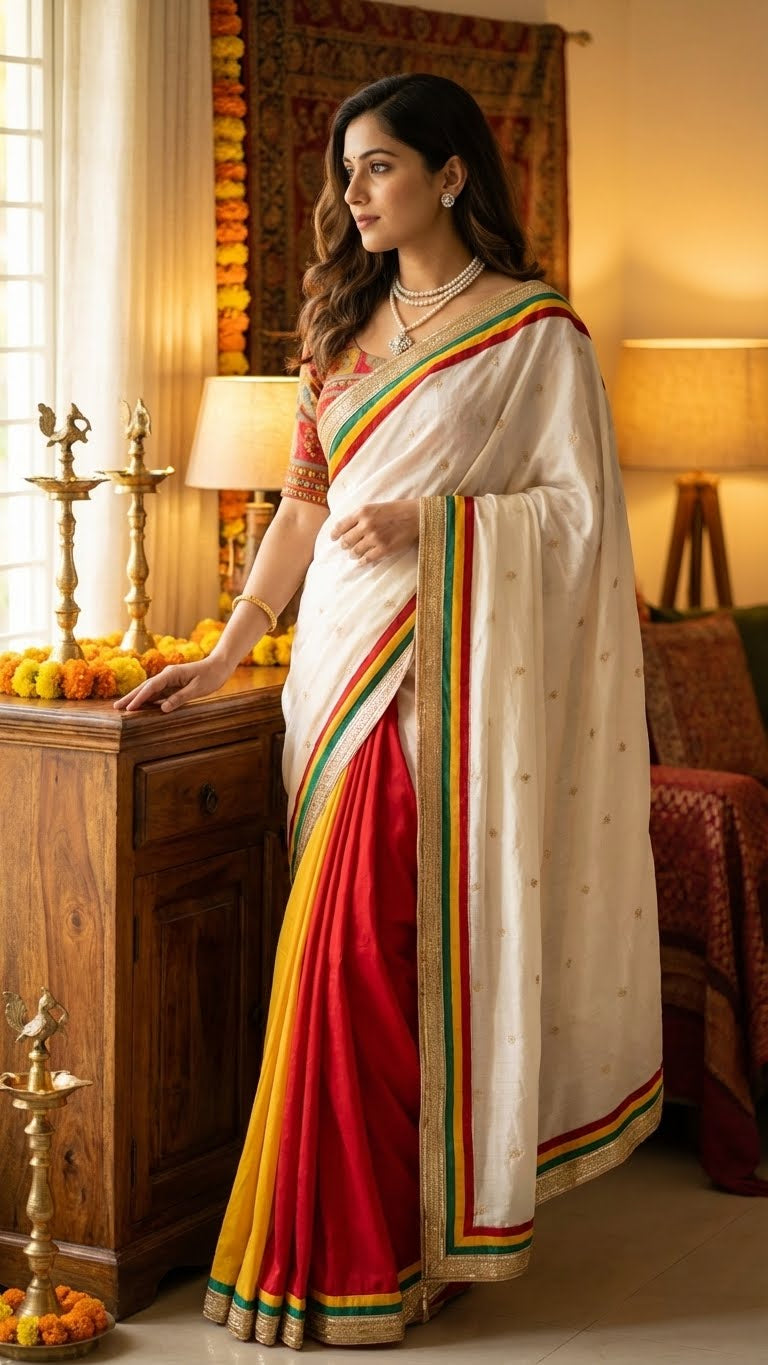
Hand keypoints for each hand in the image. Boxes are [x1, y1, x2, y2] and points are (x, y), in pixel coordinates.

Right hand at [113, 655, 231, 713]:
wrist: (220, 665)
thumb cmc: (211, 676)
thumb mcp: (197, 689)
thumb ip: (179, 698)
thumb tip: (162, 709)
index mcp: (171, 674)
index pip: (151, 687)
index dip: (139, 698)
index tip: (129, 708)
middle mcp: (167, 675)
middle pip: (145, 687)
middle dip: (130, 697)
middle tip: (116, 707)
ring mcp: (169, 679)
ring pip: (149, 690)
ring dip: (136, 698)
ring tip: (124, 708)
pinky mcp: (173, 684)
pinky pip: (158, 693)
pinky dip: (148, 699)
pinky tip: (141, 706)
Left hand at [330, 500, 418, 564]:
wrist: (416, 516)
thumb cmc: (396, 510)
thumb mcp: (375, 507)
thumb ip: (360, 516)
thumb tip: (347, 528)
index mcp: (362, 512)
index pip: (340, 525)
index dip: (334, 534)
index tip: (333, 538)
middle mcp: (366, 525)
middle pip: (346, 540)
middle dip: (344, 545)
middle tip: (346, 547)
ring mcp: (375, 538)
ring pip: (355, 551)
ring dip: (353, 554)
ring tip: (354, 554)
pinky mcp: (384, 549)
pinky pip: (367, 559)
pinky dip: (362, 561)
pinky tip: (362, 561)